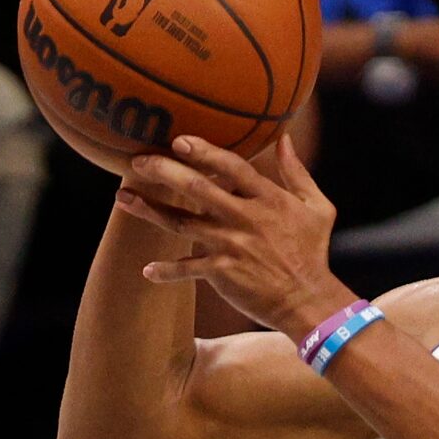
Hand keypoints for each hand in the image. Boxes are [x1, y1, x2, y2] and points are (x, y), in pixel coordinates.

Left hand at [116, 132, 348, 333]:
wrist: (309, 301)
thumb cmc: (312, 252)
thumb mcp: (317, 207)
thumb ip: (296, 172)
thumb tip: (283, 137)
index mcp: (268, 199)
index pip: (232, 167)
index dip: (205, 152)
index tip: (178, 140)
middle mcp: (245, 218)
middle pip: (197, 188)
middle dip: (164, 171)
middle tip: (137, 161)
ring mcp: (231, 246)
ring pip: (181, 224)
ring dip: (149, 211)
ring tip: (122, 197)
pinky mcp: (222, 273)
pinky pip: (187, 269)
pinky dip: (167, 271)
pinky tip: (147, 270)